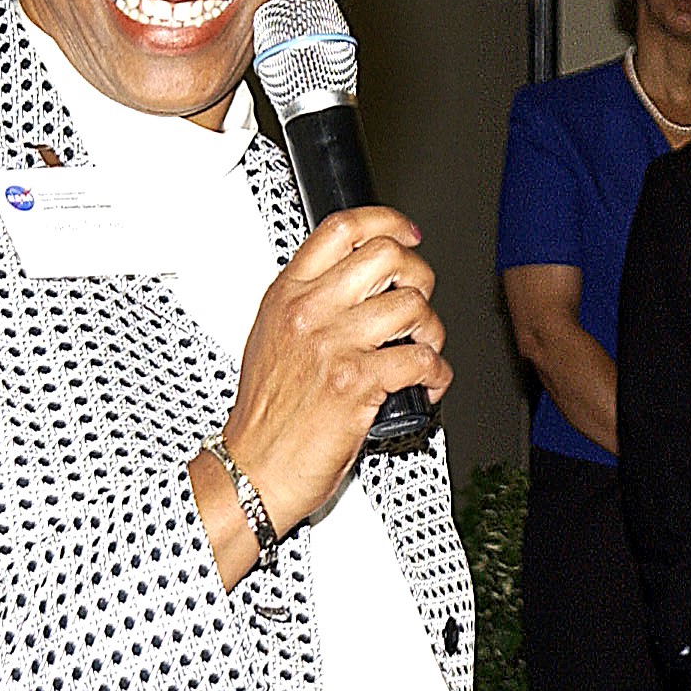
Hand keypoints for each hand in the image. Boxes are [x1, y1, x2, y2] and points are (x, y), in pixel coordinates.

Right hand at [207, 206, 448, 552]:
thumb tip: (360, 278)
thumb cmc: (266, 413)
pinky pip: (422, 359)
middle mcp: (309, 312)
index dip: (387, 222)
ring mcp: (333, 345)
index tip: (408, 234)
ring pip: (412, 306)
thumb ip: (310, 300)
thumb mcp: (272, 337)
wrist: (253, 468)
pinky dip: (436, 373)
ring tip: (420, 349)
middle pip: (387, 256)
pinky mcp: (356, 383)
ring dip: (431, 330)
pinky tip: (425, 383)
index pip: (342, 228)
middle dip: (418, 277)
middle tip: (417, 301)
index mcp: (287, 294)